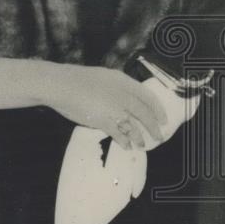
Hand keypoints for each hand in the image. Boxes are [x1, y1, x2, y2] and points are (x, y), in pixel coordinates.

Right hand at [41, 65, 167, 149]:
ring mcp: (113, 108)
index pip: (148, 96)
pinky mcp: (102, 121)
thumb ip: (119, 87)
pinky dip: (124, 142)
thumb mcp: (104, 77)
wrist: (61, 85)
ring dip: (139, 138)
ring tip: (142, 145)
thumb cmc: (79, 80)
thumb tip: (129, 99)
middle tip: (159, 136)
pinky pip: (119, 134)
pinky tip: (127, 146)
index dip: (158, 109)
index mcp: (123, 81)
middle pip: (144, 114)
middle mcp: (122, 94)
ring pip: (133, 126)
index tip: (163, 118)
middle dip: (153, 127)